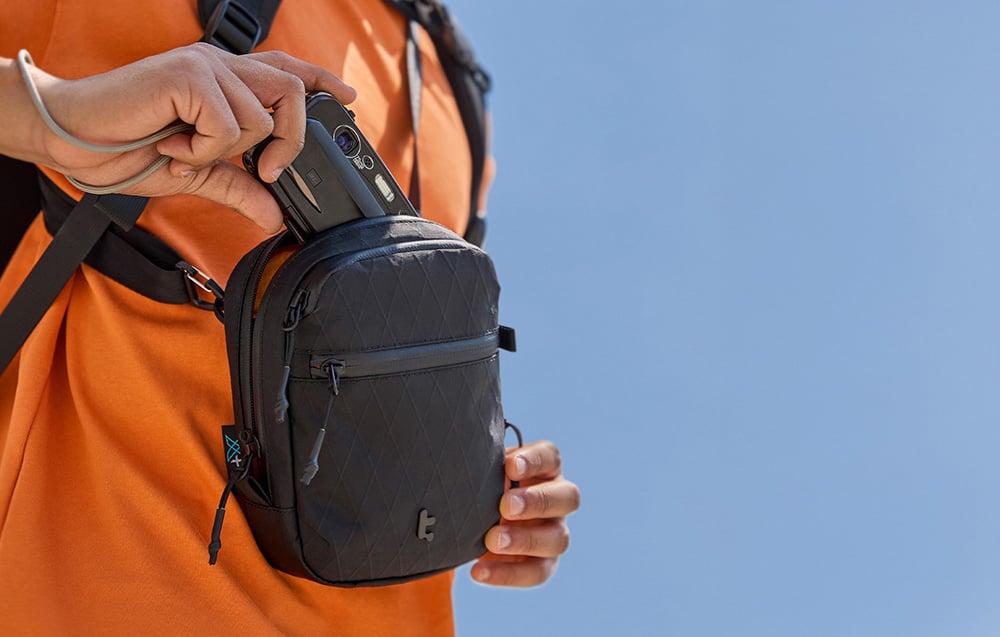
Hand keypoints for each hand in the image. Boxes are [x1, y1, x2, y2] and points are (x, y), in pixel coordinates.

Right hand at [10, 43, 354, 232]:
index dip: (320, 80)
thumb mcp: (197, 174)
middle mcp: (219, 65)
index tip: (348, 97)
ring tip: (186, 153)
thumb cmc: (127, 148)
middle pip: (291, 90)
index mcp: (223, 80)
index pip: (285, 69)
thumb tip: (275, 215)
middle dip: (288, 140)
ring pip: (262, 116)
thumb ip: (240, 188)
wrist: (75, 141)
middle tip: (265, 170)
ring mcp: (205, 66)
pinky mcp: (190, 75)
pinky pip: (230, 127)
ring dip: (227, 151)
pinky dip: (204, 151)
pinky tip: (172, 147)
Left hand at [471, 440, 579, 586]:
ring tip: (492, 540)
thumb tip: (469, 463)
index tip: (510, 466)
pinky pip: (536, 572)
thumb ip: (484, 469)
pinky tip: (478, 570)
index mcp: (545, 469)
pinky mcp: (544, 563)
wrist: (475, 520)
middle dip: (537, 502)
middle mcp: (558, 499)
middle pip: (567, 497)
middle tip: (505, 506)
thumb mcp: (484, 474)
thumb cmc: (482, 487)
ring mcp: (555, 532)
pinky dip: (507, 574)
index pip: (550, 458)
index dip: (534, 461)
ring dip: (525, 540)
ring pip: (558, 539)